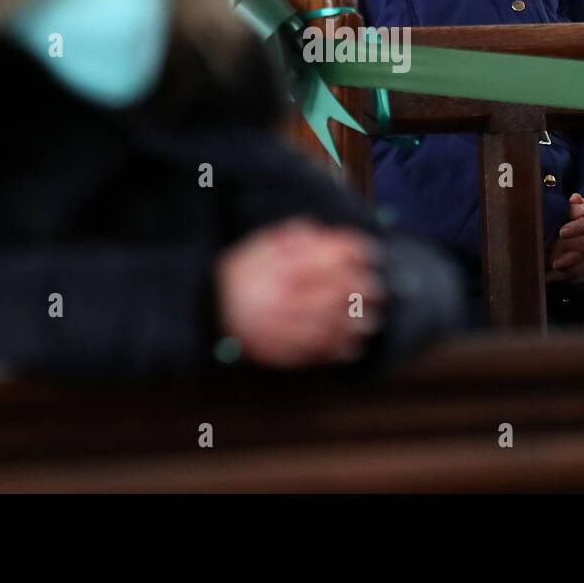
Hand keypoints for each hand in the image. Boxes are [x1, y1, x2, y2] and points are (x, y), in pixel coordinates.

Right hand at [217, 219, 384, 367]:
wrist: (205, 310)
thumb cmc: (236, 276)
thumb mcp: (257, 246)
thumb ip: (287, 237)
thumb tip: (316, 231)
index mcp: (281, 268)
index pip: (328, 256)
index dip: (354, 252)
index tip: (369, 253)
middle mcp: (285, 296)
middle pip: (337, 291)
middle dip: (364, 290)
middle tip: (378, 289)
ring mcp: (284, 325)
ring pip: (332, 325)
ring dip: (357, 323)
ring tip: (372, 320)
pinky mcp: (281, 350)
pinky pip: (317, 352)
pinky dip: (340, 350)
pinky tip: (353, 346)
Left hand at [546, 193, 583, 285]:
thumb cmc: (583, 215)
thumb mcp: (580, 205)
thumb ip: (576, 203)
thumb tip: (575, 198)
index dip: (578, 228)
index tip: (562, 231)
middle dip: (574, 251)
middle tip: (555, 257)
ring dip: (571, 268)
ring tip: (551, 268)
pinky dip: (567, 278)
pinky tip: (551, 278)